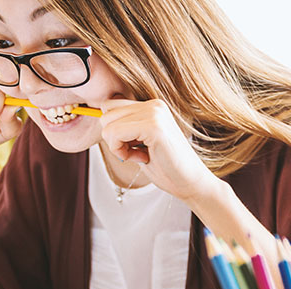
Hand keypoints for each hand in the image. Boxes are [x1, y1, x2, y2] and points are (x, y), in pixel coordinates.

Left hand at [99, 98, 219, 201]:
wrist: (191, 183)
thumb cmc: (166, 167)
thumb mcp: (140, 142)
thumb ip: (125, 128)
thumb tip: (99, 118)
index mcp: (152, 106)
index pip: (110, 106)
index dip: (113, 130)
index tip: (132, 146)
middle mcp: (153, 104)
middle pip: (106, 113)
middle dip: (113, 138)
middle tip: (136, 152)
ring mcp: (154, 113)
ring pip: (107, 124)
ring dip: (118, 146)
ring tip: (141, 155)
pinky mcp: (153, 126)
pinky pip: (115, 134)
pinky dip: (121, 151)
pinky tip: (142, 158)